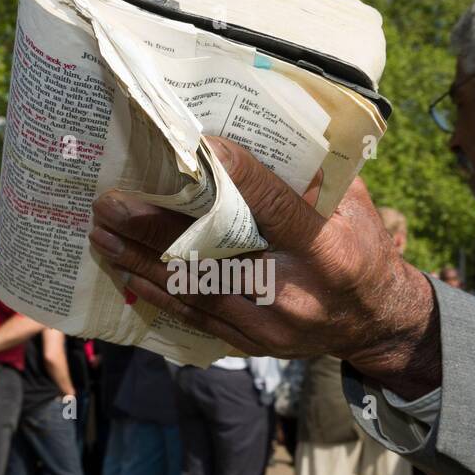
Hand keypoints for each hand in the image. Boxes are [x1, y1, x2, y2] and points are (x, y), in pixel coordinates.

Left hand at [87, 136, 442, 396]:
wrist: (373, 323)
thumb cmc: (361, 249)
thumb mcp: (355, 206)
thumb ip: (311, 176)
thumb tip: (257, 132)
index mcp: (327, 249)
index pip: (272, 207)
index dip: (234, 176)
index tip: (193, 147)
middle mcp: (294, 290)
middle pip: (212, 256)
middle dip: (155, 228)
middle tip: (110, 202)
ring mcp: (269, 324)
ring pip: (192, 290)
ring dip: (140, 260)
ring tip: (102, 233)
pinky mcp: (252, 343)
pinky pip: (194, 317)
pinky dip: (157, 292)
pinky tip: (126, 270)